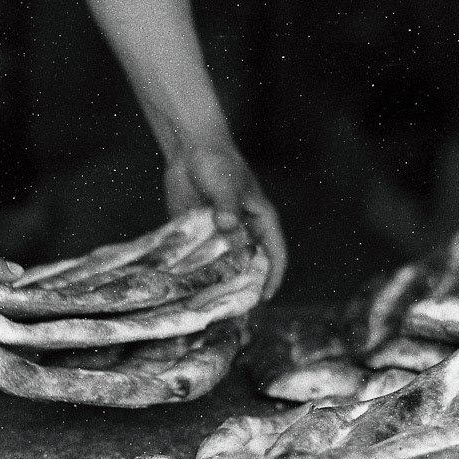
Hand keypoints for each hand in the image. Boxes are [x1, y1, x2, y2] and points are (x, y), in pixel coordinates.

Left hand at [163, 141, 286, 299]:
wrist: (189, 151)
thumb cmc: (218, 163)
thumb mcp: (226, 184)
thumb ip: (227, 207)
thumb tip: (229, 228)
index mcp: (261, 221)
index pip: (275, 253)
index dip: (272, 277)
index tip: (264, 298)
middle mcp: (243, 232)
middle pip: (247, 265)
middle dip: (239, 285)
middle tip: (226, 307)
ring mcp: (220, 235)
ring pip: (222, 266)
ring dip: (214, 282)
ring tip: (202, 304)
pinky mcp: (198, 235)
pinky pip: (199, 258)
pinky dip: (194, 272)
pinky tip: (183, 287)